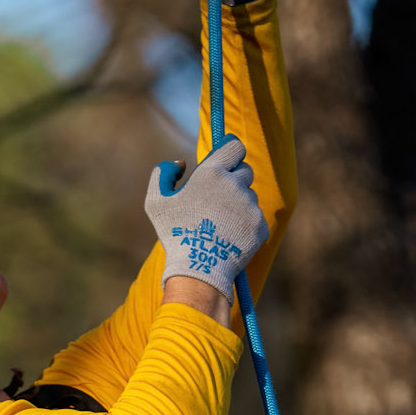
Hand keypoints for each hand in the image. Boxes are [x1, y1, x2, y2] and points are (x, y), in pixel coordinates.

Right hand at [145, 135, 268, 304]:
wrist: (199, 268)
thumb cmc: (175, 234)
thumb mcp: (156, 201)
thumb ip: (162, 173)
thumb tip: (180, 163)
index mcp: (212, 172)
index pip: (235, 146)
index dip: (231, 151)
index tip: (227, 159)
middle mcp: (235, 184)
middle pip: (245, 171)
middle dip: (235, 180)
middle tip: (220, 198)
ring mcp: (250, 205)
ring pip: (250, 196)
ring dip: (239, 203)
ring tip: (222, 223)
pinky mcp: (259, 225)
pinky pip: (255, 217)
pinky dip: (246, 224)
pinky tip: (230, 235)